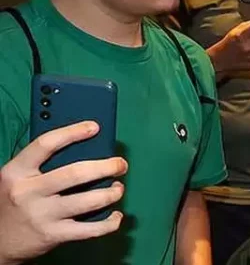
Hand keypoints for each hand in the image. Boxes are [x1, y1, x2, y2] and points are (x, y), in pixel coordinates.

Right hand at [0, 121, 126, 264]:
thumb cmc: (14, 201)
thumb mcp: (17, 178)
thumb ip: (41, 163)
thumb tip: (83, 146)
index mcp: (16, 172)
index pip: (46, 145)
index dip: (73, 133)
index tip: (95, 127)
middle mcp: (28, 192)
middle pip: (75, 173)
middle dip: (106, 167)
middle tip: (120, 164)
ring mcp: (41, 215)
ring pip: (88, 201)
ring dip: (111, 193)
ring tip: (118, 188)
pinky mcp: (53, 235)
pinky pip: (90, 229)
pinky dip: (109, 222)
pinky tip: (116, 215)